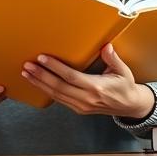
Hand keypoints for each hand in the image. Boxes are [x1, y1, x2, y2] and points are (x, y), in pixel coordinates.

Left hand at [20, 43, 154, 119]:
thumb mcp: (123, 71)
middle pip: (59, 87)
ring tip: (26, 73)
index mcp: (97, 88)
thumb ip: (113, 58)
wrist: (130, 106)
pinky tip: (36, 83)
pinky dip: (45, 91)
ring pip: (56, 95)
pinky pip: (59, 100)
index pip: (71, 77)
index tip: (42, 58)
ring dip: (39, 83)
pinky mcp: (78, 109)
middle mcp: (86, 99)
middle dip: (41, 76)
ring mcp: (81, 106)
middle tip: (27, 65)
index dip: (55, 68)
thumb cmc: (125, 86)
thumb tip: (106, 46)